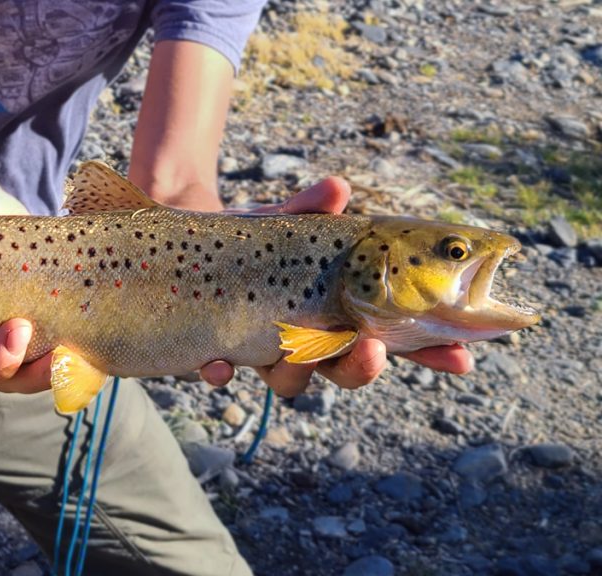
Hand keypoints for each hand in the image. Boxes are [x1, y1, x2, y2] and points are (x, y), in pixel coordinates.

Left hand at [197, 177, 473, 395]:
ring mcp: (262, 350)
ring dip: (297, 370)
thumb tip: (337, 188)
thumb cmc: (254, 236)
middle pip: (346, 369)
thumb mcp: (282, 219)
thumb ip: (308, 208)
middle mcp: (306, 338)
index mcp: (340, 311)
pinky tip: (217, 364)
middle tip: (372, 350)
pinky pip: (223, 373)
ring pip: (290, 380)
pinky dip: (220, 370)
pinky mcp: (217, 352)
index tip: (462, 358)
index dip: (430, 351)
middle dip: (363, 367)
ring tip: (292, 351)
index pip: (396, 335)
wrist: (184, 247)